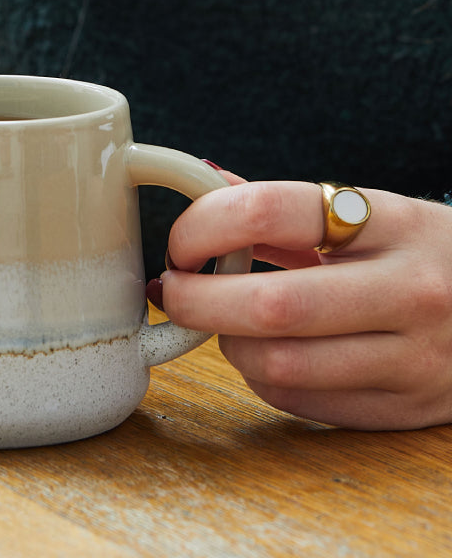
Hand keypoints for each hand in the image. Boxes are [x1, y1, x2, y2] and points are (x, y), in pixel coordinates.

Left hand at [157, 176, 451, 429]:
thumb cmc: (416, 252)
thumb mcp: (365, 212)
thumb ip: (278, 204)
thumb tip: (197, 182)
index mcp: (389, 221)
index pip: (268, 211)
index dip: (201, 226)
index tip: (181, 242)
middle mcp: (409, 289)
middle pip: (269, 304)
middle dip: (196, 299)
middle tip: (173, 291)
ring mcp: (415, 356)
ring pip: (280, 364)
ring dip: (228, 344)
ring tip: (225, 322)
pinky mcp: (409, 408)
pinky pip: (303, 402)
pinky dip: (263, 378)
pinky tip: (266, 353)